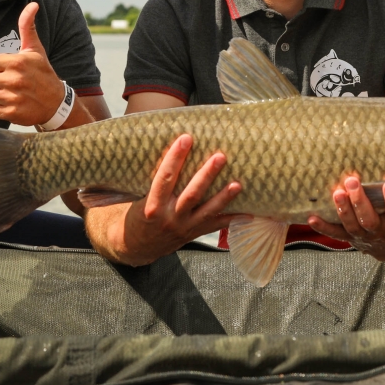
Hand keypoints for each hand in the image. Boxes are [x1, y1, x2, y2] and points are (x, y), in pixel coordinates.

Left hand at [0, 2, 66, 126]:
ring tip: (2, 93)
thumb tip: (32, 4)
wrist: (56, 103)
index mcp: (17, 61)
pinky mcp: (13, 113)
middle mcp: (15, 79)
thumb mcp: (35, 50)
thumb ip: (28, 27)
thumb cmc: (42, 73)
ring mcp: (14, 97)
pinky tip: (7, 104)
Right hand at [115, 134, 241, 265]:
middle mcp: (169, 217)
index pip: (165, 178)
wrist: (135, 246)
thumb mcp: (137, 197)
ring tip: (238, 184)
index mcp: (152, 205)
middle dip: (207, 175)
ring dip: (224, 197)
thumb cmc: (136, 215)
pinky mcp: (192, 234)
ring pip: (207, 211)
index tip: (186, 138)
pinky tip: (248, 212)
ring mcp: (183, 227)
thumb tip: (168, 148)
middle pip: (191, 194)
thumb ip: (154, 181)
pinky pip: (214, 226)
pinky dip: (231, 219)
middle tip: (220, 156)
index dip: (175, 158)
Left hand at [308, 176, 384, 262]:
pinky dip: (323, 227)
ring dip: (343, 209)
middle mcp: (379, 231)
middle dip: (360, 201)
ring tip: (337, 193)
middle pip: (369, 219)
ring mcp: (363, 236)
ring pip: (352, 225)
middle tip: (353, 181)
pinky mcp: (350, 238)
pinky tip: (312, 218)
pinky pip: (336, 234)